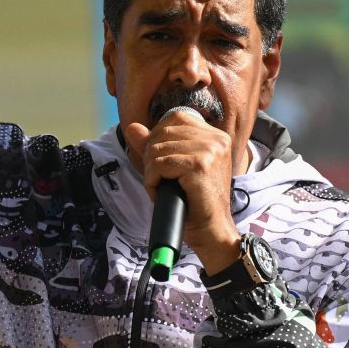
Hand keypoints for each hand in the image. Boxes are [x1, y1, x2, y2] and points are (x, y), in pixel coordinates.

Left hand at [123, 109, 241, 273]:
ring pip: (158, 149)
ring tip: (161, 187)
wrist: (209, 230)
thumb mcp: (172, 169)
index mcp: (215, 136)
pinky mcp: (200, 165)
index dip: (158, 136)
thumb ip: (153, 146)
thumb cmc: (193, 203)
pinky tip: (161, 191)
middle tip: (158, 178)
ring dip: (151, 171)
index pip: (175, 117)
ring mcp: (210, 151)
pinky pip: (160, 164)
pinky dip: (153, 180)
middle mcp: (216, 139)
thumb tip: (132, 127)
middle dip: (151, 156)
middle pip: (163, 131)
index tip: (159, 161)